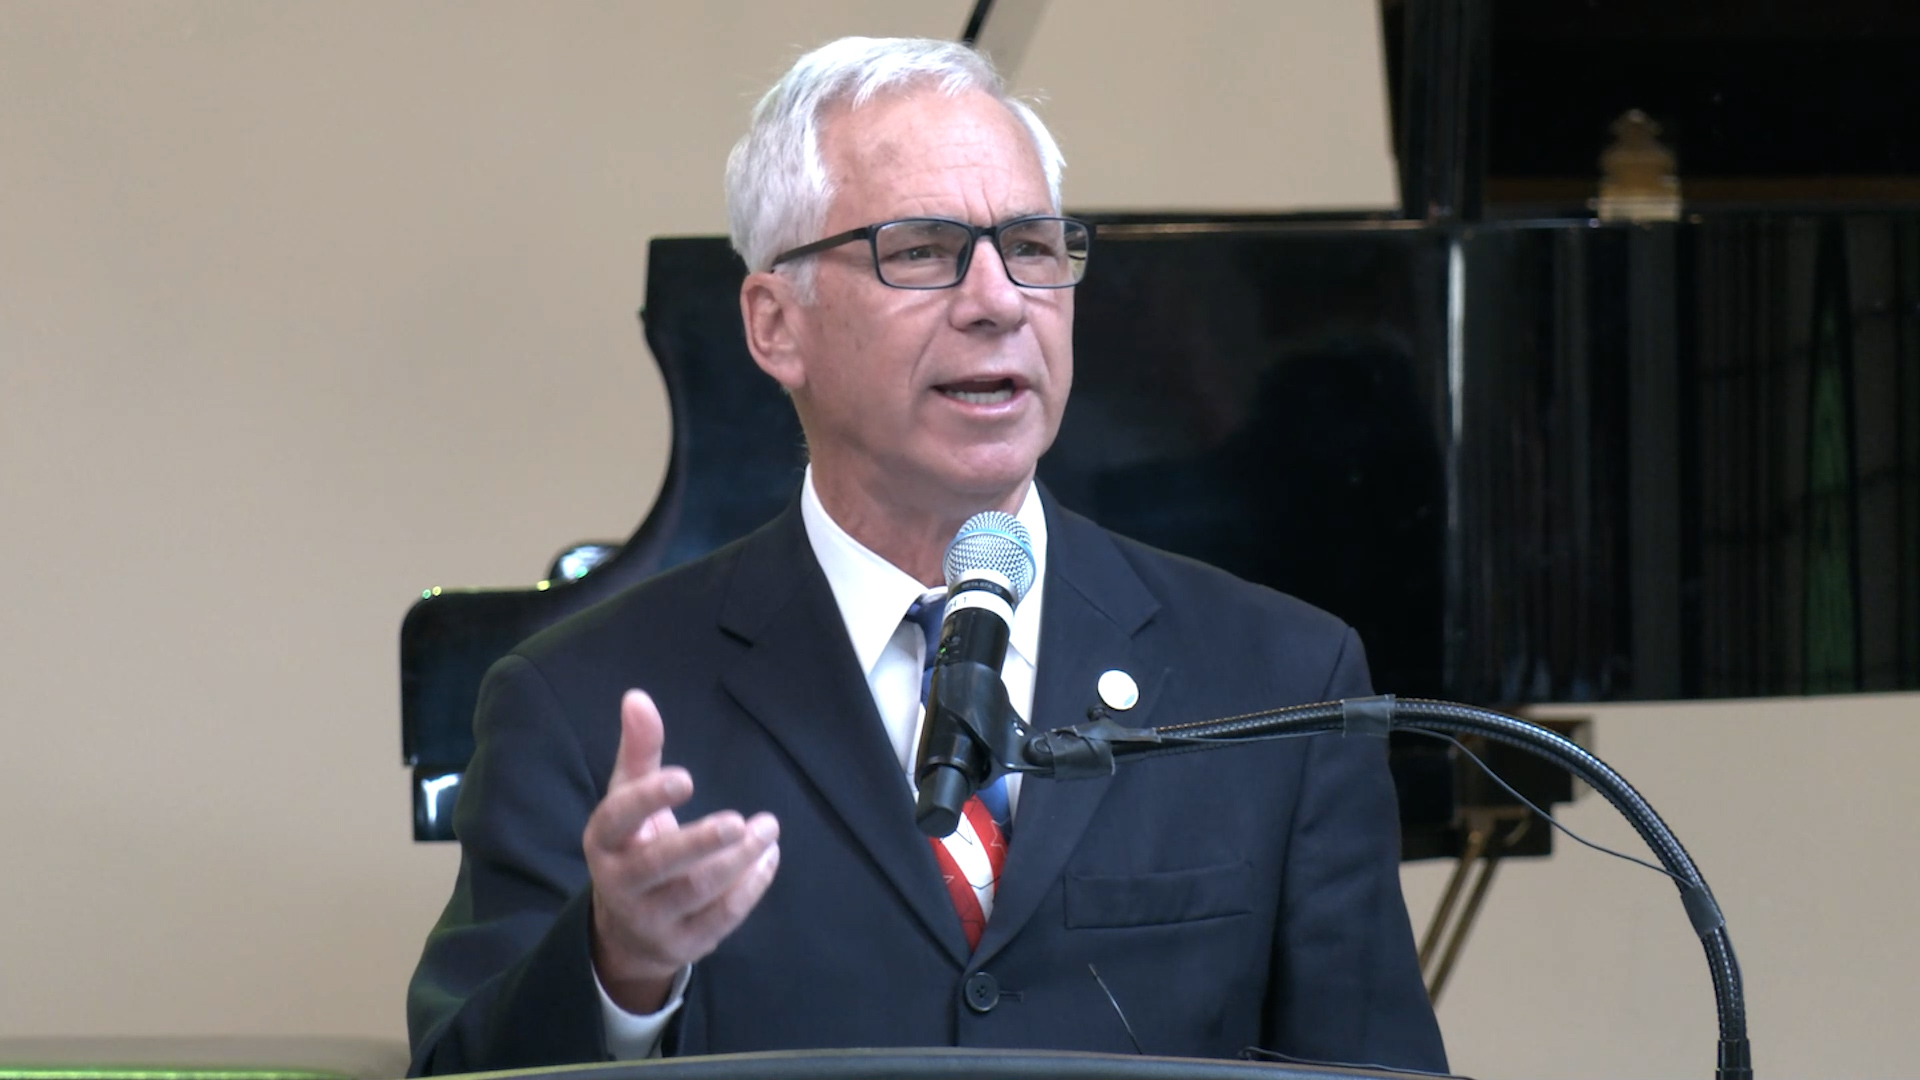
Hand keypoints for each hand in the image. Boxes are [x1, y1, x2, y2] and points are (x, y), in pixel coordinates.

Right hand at [584, 689, 779, 1013]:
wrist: (627, 931)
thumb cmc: (634, 845)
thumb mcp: (629, 800)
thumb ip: (638, 751)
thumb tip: (637, 696)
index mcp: (604, 842)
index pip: (617, 819)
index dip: (649, 799)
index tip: (687, 777)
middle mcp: (621, 883)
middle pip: (660, 864)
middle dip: (702, 842)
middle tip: (741, 820)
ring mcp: (652, 918)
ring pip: (697, 892)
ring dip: (739, 861)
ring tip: (768, 830)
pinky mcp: (684, 943)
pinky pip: (721, 918)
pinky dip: (750, 888)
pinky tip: (768, 858)